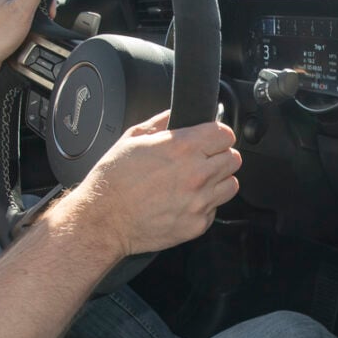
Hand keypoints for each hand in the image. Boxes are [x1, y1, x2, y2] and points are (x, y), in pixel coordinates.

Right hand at [70, 111, 241, 256]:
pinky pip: (215, 209)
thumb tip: (178, 114)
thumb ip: (162, 122)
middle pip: (234, 158)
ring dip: (218, 181)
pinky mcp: (198, 224)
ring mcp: (200, 201)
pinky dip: (205, 205)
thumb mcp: (133, 138)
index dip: (218, 135)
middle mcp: (197, 174)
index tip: (211, 139)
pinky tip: (185, 201)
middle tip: (202, 161)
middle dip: (219, 156)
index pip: (226, 134)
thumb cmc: (113, 180)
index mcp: (183, 147)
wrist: (104, 220)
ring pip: (231, 184)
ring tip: (197, 182)